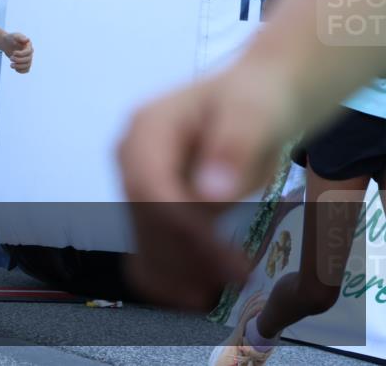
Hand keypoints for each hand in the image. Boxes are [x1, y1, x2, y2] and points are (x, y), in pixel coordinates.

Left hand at [4, 33, 31, 72]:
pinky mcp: (24, 63)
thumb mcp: (14, 36)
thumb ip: (20, 37)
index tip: (13, 52)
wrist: (6, 44)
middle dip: (18, 60)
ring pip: (27, 66)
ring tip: (11, 65)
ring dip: (19, 67)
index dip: (21, 54)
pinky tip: (15, 68)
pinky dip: (21, 71)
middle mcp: (30, 53)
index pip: (28, 52)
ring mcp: (27, 58)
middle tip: (11, 58)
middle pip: (28, 60)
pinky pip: (26, 70)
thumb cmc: (11, 39)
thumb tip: (27, 40)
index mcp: (28, 46)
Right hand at [117, 60, 295, 309]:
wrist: (254, 98)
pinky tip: (199, 288)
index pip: (150, 186)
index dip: (181, 228)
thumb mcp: (253, 113)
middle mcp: (131, 156)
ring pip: (143, 237)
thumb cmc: (254, 98)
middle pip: (143, 217)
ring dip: (180, 268)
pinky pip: (148, 245)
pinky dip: (170, 271)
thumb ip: (233, 147)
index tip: (223, 258)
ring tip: (231, 278)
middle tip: (237, 275)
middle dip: (186, 254)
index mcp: (146, 127)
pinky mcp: (150, 203)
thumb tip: (211, 193)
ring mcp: (137, 180)